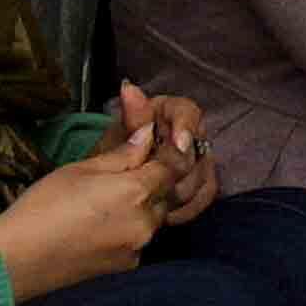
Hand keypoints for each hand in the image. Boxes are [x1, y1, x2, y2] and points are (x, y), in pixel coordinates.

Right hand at [0, 128, 178, 299]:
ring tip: (106, 201)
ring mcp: (138, 247)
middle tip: (123, 173)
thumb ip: (122, 153)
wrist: (18, 259)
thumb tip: (147, 134)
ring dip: (142, 206)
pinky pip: (139, 239)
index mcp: (136, 191)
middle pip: (166, 193)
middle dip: (153, 181)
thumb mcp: (81, 169)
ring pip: (154, 218)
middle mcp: (145, 221)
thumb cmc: (43, 206)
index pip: (173, 166)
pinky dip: (130, 229)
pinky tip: (100, 226)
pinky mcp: (126, 266)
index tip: (153, 147)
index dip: (167, 153)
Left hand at [105, 86, 221, 225]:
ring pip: (205, 172)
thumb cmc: (108, 161)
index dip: (187, 126)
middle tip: (164, 183)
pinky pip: (204, 194)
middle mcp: (184, 134)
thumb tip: (129, 88)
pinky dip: (189, 207)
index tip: (180, 144)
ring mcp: (193, 159)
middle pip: (200, 146)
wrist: (100, 193)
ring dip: (184, 190)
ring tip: (162, 203)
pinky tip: (170, 216)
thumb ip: (131, 118)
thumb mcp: (116, 140)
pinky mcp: (194, 184)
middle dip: (182, 168)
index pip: (188, 111)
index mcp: (166, 114)